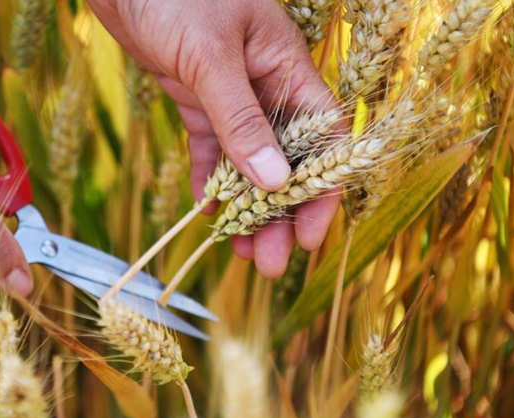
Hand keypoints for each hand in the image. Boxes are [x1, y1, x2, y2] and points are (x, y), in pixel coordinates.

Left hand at [87, 0, 341, 277]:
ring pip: (245, 161)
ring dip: (243, 207)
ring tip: (238, 252)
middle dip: (277, 214)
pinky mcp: (194, 97)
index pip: (320, 138)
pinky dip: (208, 180)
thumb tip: (273, 180)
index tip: (308, 237)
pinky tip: (206, 214)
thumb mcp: (211, 57)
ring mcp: (229, 93)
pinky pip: (208, 148)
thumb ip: (241, 118)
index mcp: (287, 66)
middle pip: (283, 160)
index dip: (319, 190)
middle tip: (267, 265)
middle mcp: (264, 84)